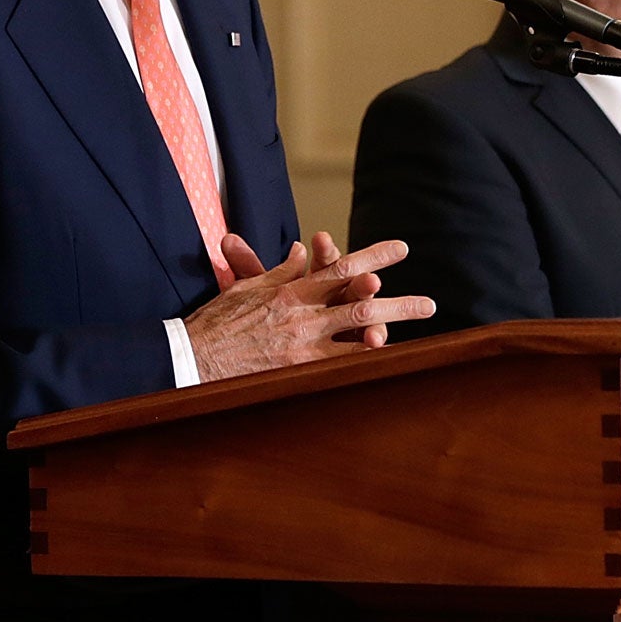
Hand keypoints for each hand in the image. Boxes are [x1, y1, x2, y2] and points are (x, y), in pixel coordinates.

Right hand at [186, 233, 435, 382]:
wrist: (192, 357)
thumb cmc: (216, 323)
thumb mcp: (247, 287)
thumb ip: (280, 271)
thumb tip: (303, 253)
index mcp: (291, 291)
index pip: (340, 267)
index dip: (374, 255)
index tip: (401, 249)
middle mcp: (302, 315)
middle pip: (360, 305)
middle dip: (398, 304)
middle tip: (429, 304)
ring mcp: (301, 346)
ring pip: (357, 337)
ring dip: (391, 334)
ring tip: (415, 340)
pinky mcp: (296, 372)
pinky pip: (339, 369)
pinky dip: (364, 366)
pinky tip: (388, 367)